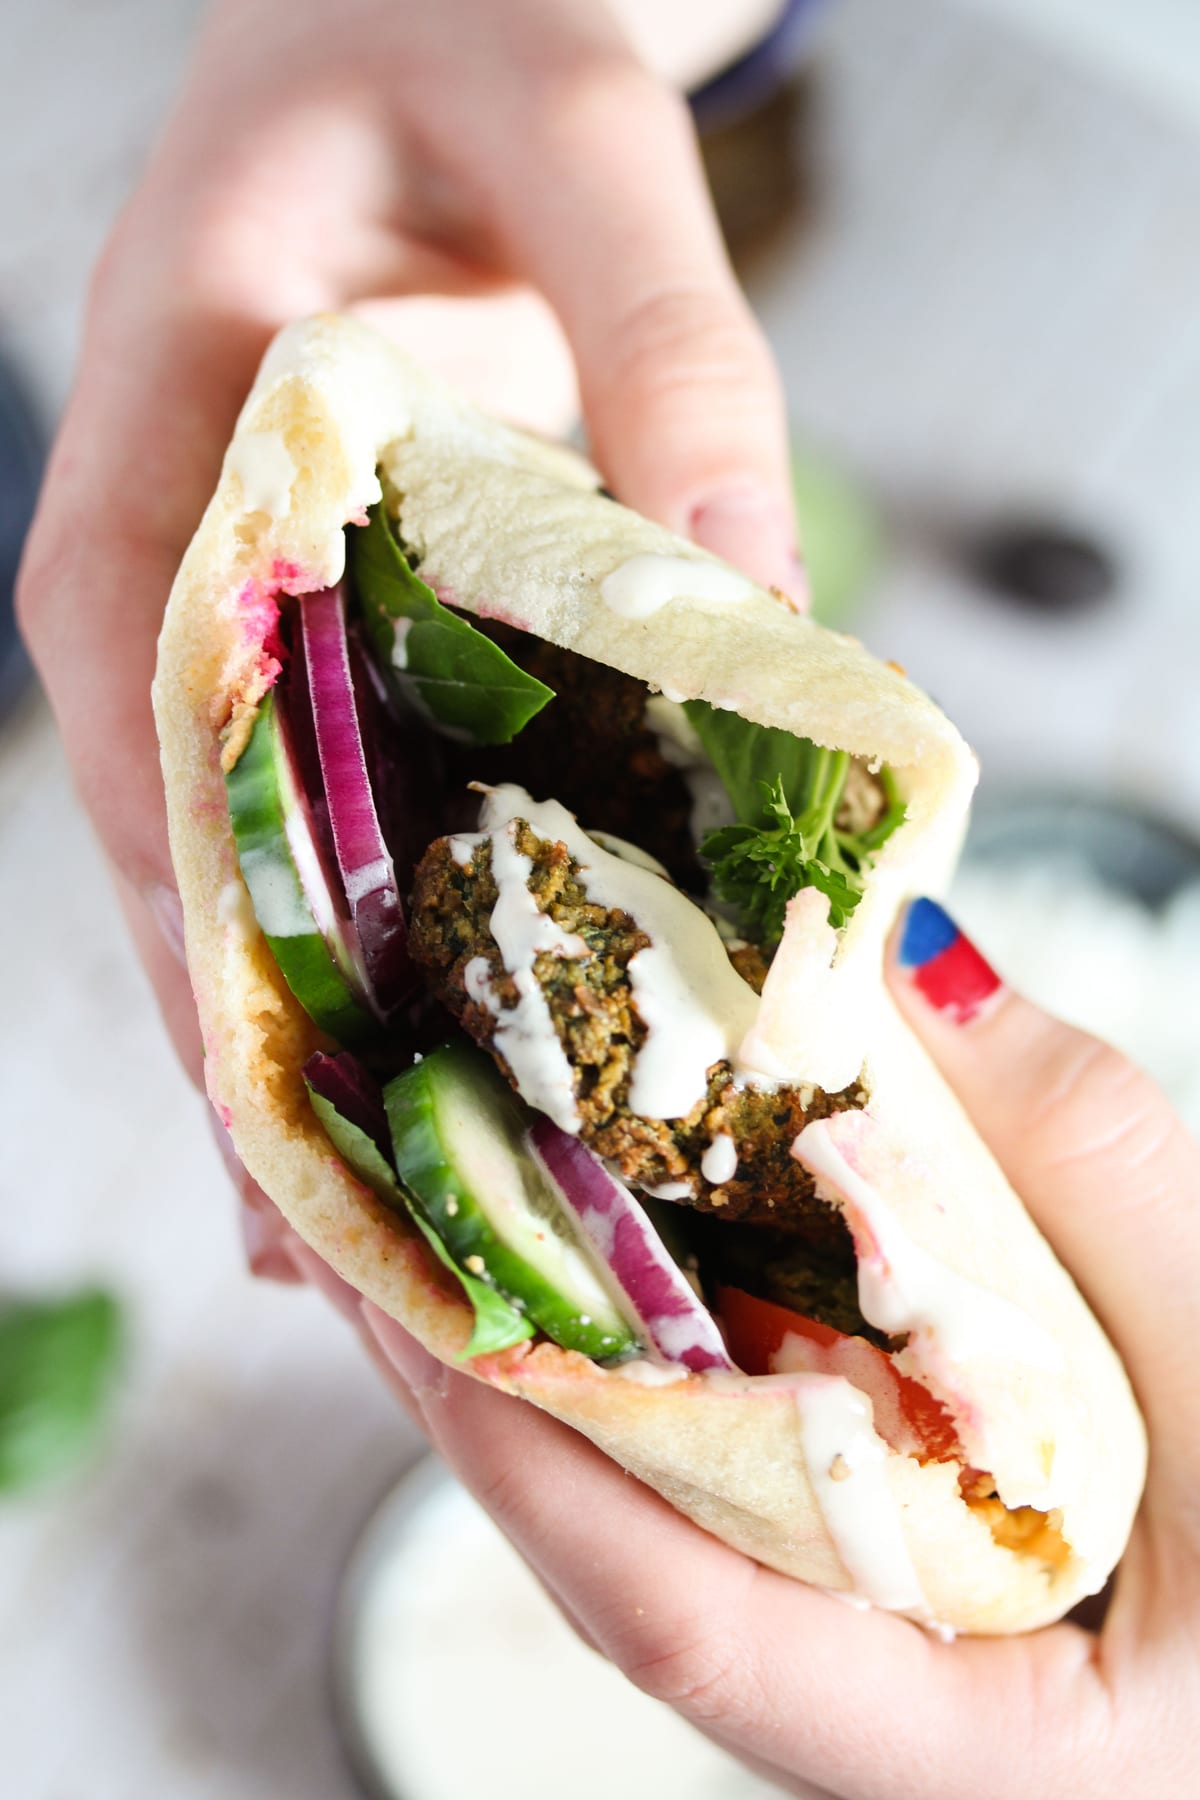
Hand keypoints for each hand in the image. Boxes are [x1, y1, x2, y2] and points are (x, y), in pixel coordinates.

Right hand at [17, 0, 796, 1175]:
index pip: (154, 741)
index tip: (309, 1115)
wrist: (438, 12)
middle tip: (366, 1264)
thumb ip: (661, 333)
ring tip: (396, 1244)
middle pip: (197, 860)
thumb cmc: (450, 31)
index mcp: (154, 468)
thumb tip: (749, 573)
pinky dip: (398, 952)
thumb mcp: (566, 130)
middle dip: (276, 1058)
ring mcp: (258, 628)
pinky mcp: (350, 641)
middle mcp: (179, 582)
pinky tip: (446, 1086)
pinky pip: (353, 820)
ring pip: (265, 872)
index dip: (218, 944)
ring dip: (328, 1047)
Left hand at [357, 905, 1199, 1798]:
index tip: (400, 1295)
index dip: (529, 1453)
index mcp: (979, 1758)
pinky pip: (744, 1459)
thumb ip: (1100, 1163)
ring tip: (426, 1195)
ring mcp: (890, 1637)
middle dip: (474, 1381)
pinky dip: (661, 1345)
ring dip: (543, 1351)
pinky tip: (604, 1238)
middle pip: (630, 1555)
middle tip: (348, 1205)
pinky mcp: (903, 1557)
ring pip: (669, 1506)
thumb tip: (906, 964)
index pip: (688, 1629)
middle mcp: (894, 1715)